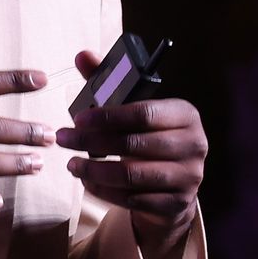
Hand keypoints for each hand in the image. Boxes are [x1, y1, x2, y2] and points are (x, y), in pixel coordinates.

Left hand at [56, 48, 208, 258]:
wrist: (175, 183)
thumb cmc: (149, 136)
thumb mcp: (134, 108)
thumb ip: (109, 82)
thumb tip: (82, 55)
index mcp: (185, 114)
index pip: (143, 113)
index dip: (107, 116)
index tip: (76, 118)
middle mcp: (194, 144)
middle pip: (134, 145)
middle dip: (91, 142)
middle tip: (63, 139)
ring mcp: (188, 177)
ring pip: (131, 176)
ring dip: (94, 170)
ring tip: (71, 164)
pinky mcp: (176, 203)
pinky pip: (133, 199)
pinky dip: (104, 191)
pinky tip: (87, 182)